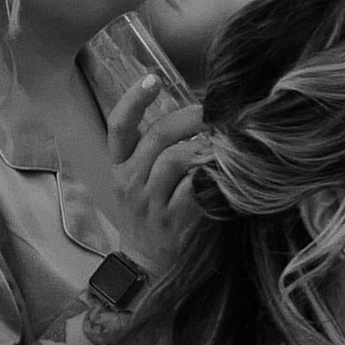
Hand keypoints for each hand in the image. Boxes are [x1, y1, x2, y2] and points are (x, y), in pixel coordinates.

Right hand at [101, 70, 208, 276]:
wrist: (149, 266)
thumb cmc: (152, 217)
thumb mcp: (141, 182)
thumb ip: (156, 152)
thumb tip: (195, 116)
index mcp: (119, 166)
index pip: (118, 126)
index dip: (133, 99)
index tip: (152, 78)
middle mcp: (130, 181)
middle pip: (158, 136)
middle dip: (192, 117)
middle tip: (216, 111)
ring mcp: (150, 202)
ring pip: (177, 159)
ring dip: (206, 146)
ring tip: (226, 141)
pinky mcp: (173, 221)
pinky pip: (195, 188)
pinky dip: (212, 175)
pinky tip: (226, 171)